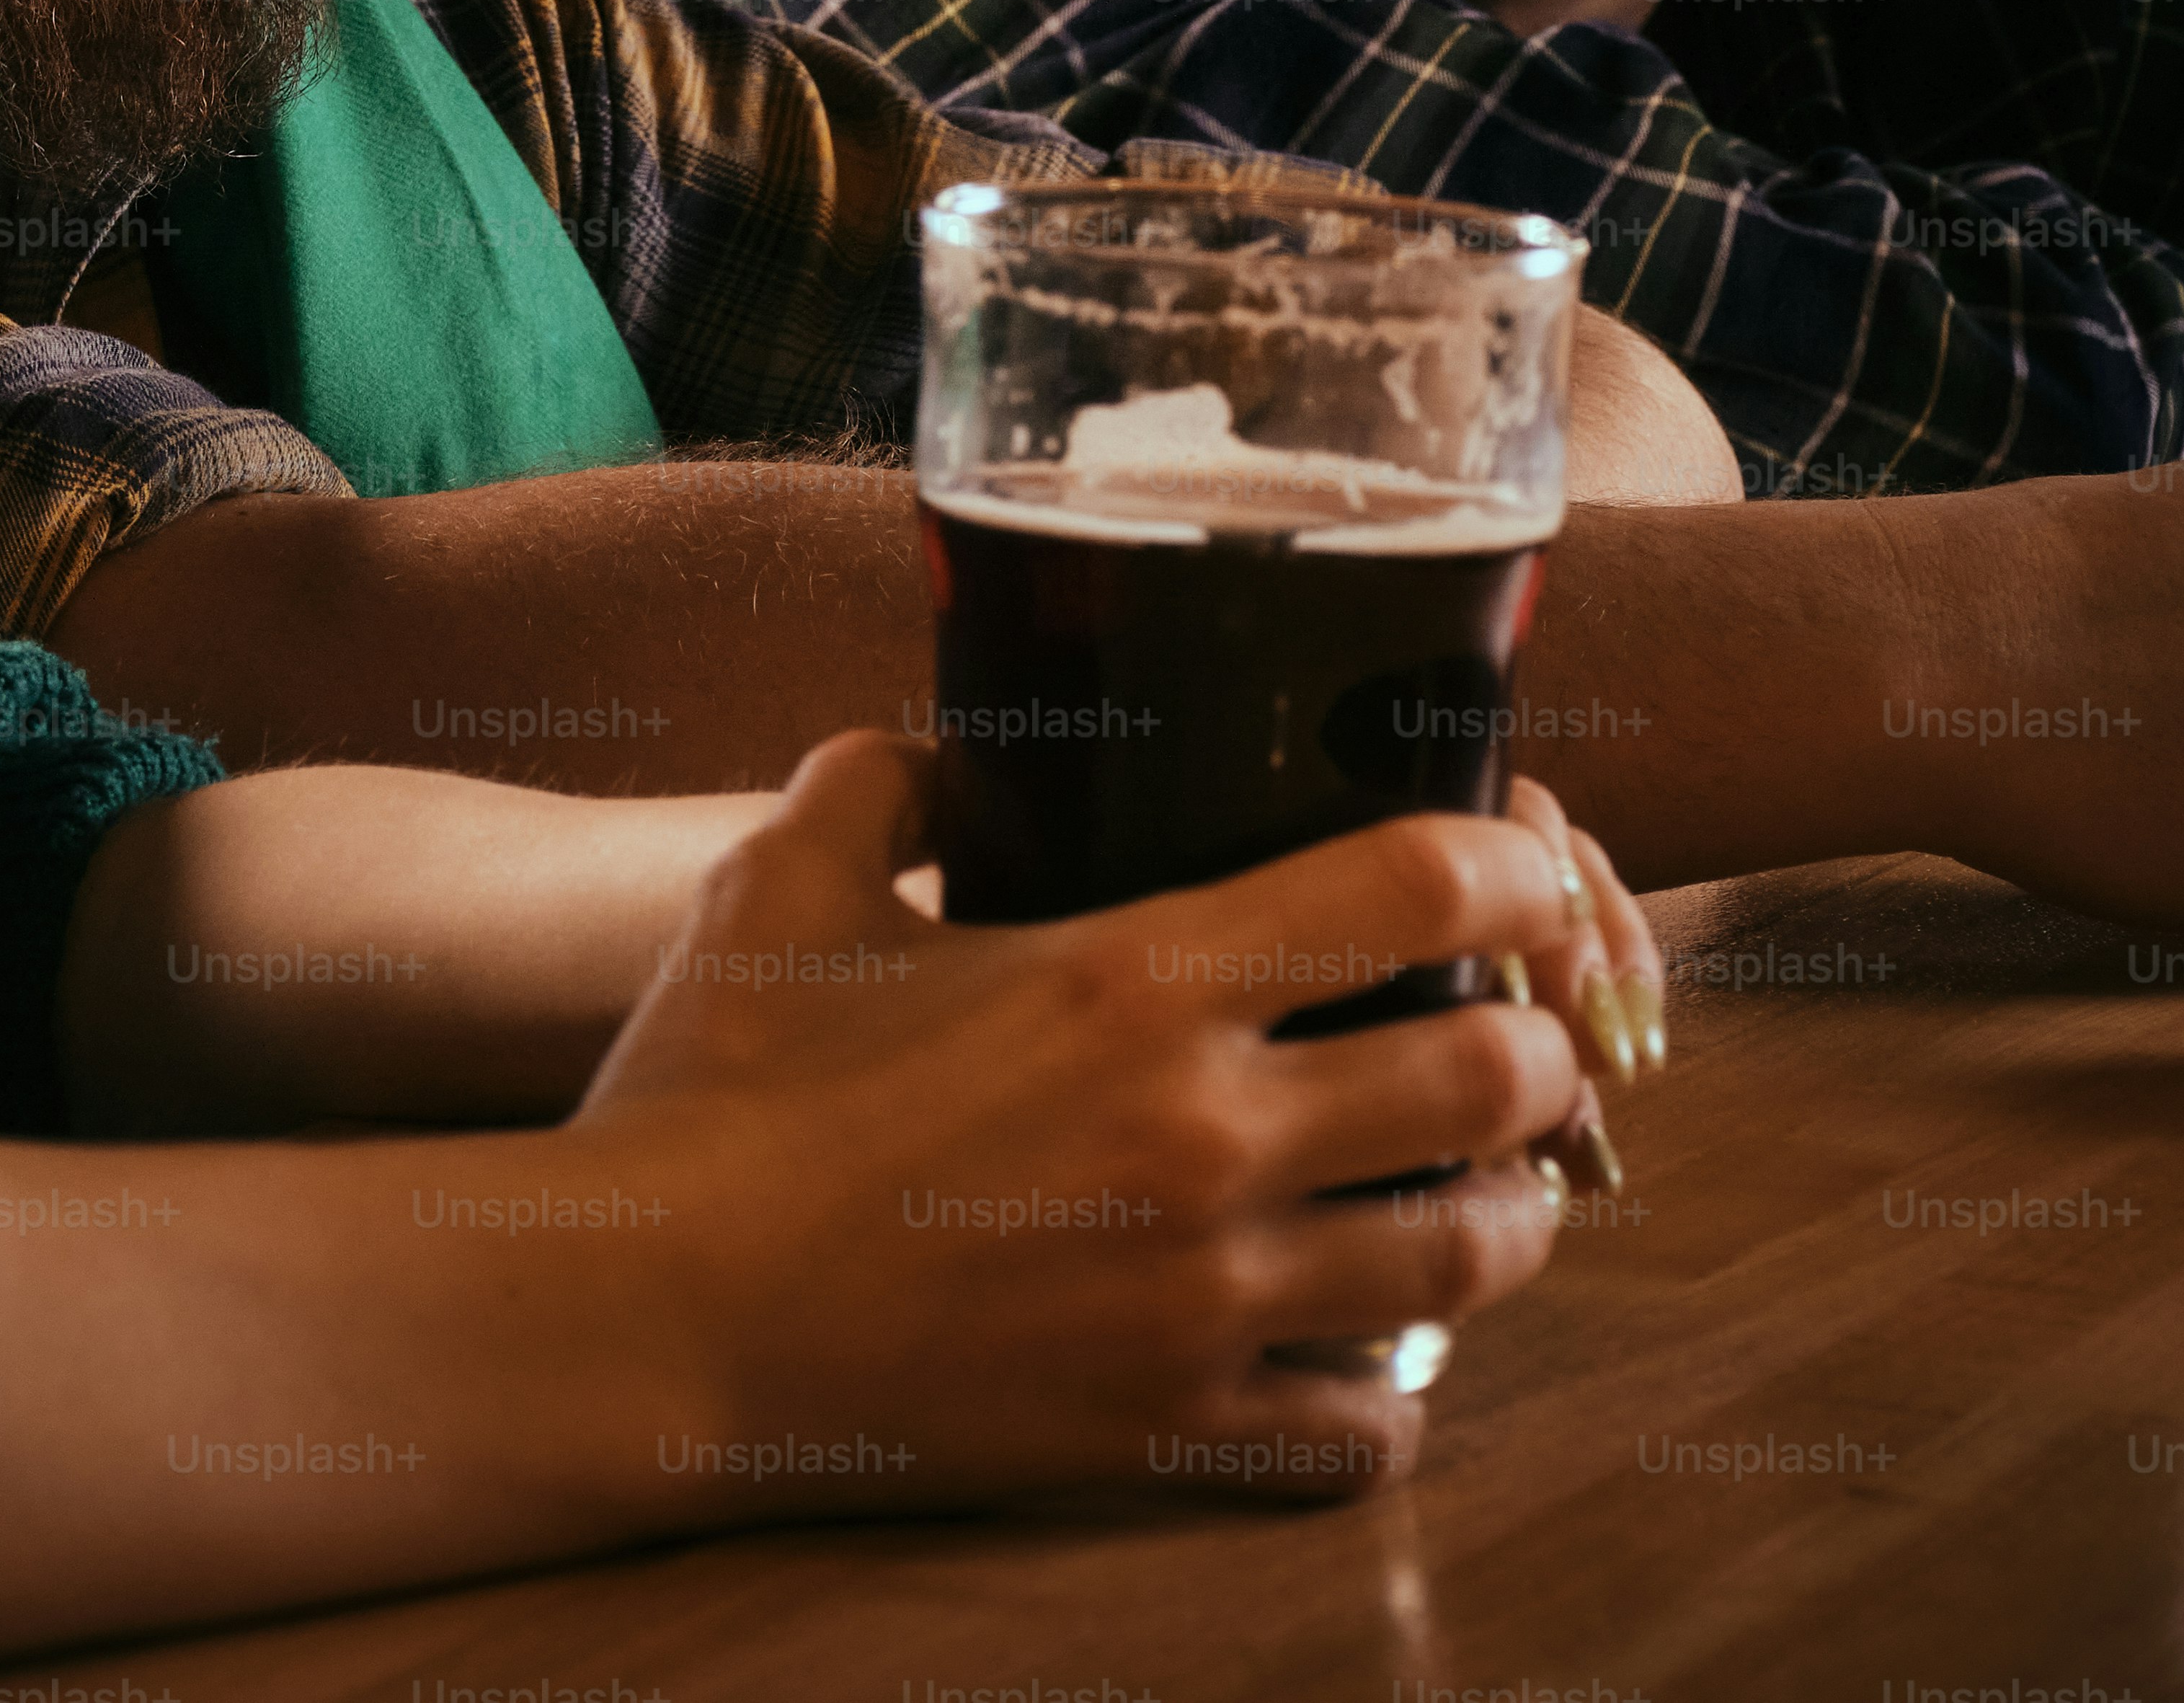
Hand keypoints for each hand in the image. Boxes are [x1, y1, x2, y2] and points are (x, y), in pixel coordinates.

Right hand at [574, 731, 1592, 1519]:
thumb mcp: (777, 886)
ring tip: (1482, 1195)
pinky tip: (1359, 1359)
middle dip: (1536, 1050)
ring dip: (1501, 1218)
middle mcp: (1203, 1136)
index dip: (1515, 865)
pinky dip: (1388, 1397)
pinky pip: (1364, 1434)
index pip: (1417, 885)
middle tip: (1514, 1040)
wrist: (647, 1317)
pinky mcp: (1164, 1430)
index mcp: (1133, 978)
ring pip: (1464, 1260)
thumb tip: (938, 749)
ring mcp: (1199, 1300)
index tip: (1527, 868)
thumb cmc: (709, 1092)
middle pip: (1491, 1076)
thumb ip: (878, 784)